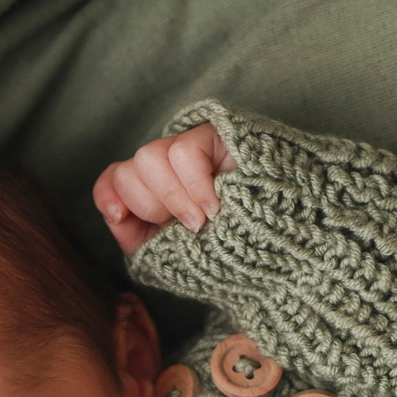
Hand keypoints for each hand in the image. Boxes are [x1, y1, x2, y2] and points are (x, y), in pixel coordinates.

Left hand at [92, 122, 235, 254]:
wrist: (286, 256)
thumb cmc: (235, 259)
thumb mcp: (174, 260)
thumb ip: (135, 237)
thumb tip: (114, 210)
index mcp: (159, 197)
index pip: (115, 179)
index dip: (109, 194)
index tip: (120, 216)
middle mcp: (172, 169)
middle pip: (128, 171)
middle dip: (151, 206)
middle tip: (189, 226)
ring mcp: (194, 150)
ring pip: (148, 158)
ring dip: (174, 198)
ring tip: (206, 219)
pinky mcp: (219, 136)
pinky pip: (183, 152)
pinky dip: (195, 186)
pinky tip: (217, 204)